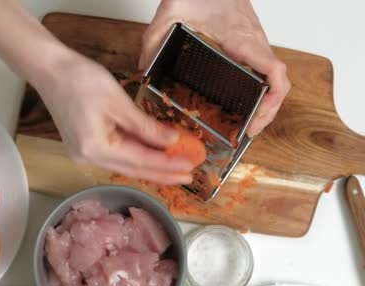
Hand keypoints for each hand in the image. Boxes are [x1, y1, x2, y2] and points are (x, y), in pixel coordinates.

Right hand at [33, 51, 194, 184]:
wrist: (49, 70)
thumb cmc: (79, 79)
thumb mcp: (118, 101)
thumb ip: (145, 126)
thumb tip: (171, 141)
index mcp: (95, 148)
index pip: (140, 162)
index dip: (167, 166)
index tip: (189, 168)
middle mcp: (87, 157)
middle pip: (132, 170)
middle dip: (162, 173)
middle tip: (188, 176)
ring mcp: (83, 154)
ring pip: (124, 165)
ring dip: (150, 166)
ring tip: (175, 167)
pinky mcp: (82, 146)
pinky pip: (115, 156)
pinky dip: (135, 156)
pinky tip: (150, 155)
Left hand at [140, 0, 290, 135]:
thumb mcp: (168, 18)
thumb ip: (154, 43)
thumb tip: (144, 70)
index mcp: (240, 40)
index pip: (272, 70)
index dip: (271, 100)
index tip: (256, 120)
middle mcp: (254, 43)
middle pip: (277, 83)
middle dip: (267, 112)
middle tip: (249, 132)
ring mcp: (255, 44)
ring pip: (272, 79)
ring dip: (265, 103)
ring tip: (248, 124)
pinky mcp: (250, 45)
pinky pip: (263, 71)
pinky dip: (260, 90)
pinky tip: (243, 102)